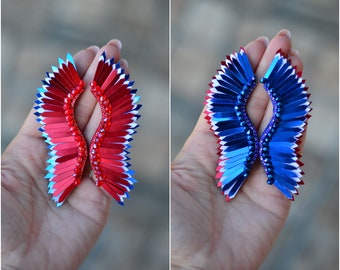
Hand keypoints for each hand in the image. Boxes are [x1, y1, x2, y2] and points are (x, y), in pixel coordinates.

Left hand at [1, 39, 127, 269]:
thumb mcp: (0, 175)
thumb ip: (28, 139)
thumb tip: (43, 108)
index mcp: (29, 152)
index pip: (56, 107)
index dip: (71, 81)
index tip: (86, 54)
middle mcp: (60, 161)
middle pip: (82, 113)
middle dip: (96, 81)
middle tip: (112, 52)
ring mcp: (83, 176)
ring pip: (101, 130)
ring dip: (111, 99)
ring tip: (122, 69)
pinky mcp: (101, 196)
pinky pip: (112, 158)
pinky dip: (120, 131)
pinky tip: (126, 106)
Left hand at [171, 29, 304, 269]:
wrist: (195, 266)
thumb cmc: (177, 224)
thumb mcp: (187, 170)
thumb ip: (207, 138)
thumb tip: (217, 104)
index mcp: (207, 149)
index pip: (227, 104)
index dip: (240, 77)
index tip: (251, 48)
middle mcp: (235, 155)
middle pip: (254, 107)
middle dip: (266, 74)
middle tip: (279, 41)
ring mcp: (259, 170)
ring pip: (275, 122)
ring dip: (284, 90)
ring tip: (291, 58)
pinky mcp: (280, 190)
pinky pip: (287, 149)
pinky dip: (293, 121)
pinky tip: (297, 94)